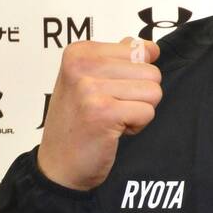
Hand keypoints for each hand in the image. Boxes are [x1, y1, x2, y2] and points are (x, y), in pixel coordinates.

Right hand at [37, 36, 161, 191]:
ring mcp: (90, 88)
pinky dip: (136, 126)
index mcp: (79, 52)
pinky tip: (112, 131)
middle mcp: (82, 65)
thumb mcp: (88, 81)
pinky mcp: (104, 112)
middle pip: (151, 72)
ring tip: (112, 120)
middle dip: (139, 96)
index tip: (109, 92)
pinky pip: (147, 112)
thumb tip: (148, 47)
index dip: (134, 77)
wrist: (58, 166)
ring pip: (154, 92)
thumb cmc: (76, 124)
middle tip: (111, 110)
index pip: (140, 50)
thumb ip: (116, 60)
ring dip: (138, 111)